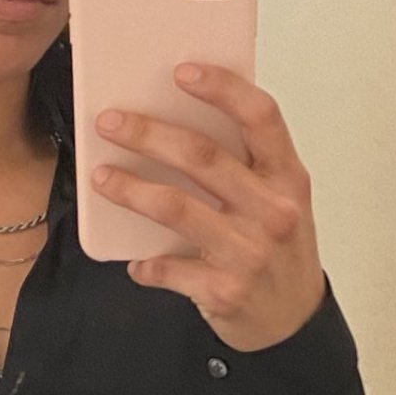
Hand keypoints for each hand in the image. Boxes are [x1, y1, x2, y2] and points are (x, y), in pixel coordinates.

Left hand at [92, 62, 327, 352]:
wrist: (294, 323)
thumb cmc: (280, 252)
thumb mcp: (280, 201)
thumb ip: (245, 166)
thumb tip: (177, 122)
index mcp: (288, 178)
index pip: (260, 117)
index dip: (222, 88)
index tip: (182, 71)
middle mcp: (272, 211)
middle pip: (203, 156)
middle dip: (148, 133)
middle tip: (110, 121)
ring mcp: (248, 252)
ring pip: (176, 207)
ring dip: (130, 189)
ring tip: (101, 177)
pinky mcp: (224, 291)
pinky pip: (167, 268)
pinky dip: (145, 263)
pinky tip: (134, 260)